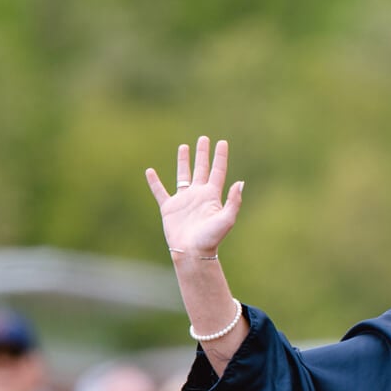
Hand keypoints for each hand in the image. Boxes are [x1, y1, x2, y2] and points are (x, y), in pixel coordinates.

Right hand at [145, 136, 243, 256]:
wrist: (193, 252)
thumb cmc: (211, 238)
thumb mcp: (227, 219)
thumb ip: (234, 201)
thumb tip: (240, 182)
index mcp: (212, 195)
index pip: (217, 171)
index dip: (220, 156)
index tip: (222, 142)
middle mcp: (198, 195)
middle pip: (201, 168)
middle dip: (202, 154)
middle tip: (203, 139)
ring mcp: (183, 200)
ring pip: (183, 175)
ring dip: (183, 161)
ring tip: (184, 146)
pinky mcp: (169, 208)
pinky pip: (160, 191)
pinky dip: (154, 182)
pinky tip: (149, 171)